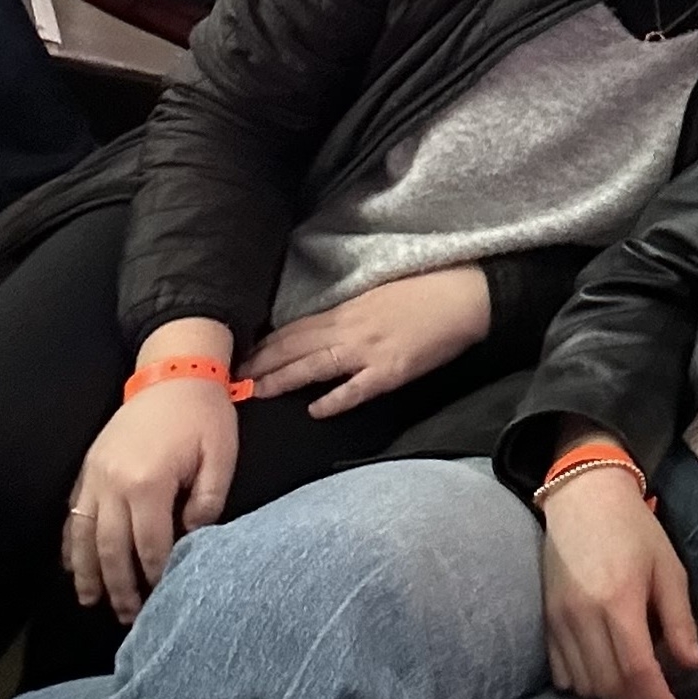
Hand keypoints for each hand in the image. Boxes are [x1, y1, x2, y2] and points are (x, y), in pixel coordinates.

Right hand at [64, 373, 238, 623]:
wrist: (174, 372)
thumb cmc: (204, 414)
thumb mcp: (222, 455)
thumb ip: (208, 500)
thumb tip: (194, 536)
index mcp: (150, 482)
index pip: (151, 544)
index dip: (157, 574)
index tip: (164, 599)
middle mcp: (114, 483)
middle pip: (113, 548)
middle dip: (121, 586)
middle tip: (129, 615)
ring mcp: (96, 475)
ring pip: (85, 535)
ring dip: (89, 571)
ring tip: (94, 600)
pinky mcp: (89, 467)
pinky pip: (74, 512)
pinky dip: (72, 542)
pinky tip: (73, 563)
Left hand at [243, 264, 493, 414]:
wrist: (465, 293)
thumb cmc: (427, 287)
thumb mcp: (379, 293)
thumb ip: (350, 313)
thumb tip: (322, 330)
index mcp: (348, 309)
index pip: (295, 329)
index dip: (266, 343)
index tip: (241, 354)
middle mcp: (350, 329)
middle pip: (295, 347)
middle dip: (262, 363)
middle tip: (232, 378)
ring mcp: (369, 351)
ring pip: (314, 366)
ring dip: (282, 379)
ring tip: (256, 392)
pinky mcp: (392, 370)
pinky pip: (357, 389)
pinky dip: (335, 400)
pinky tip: (316, 411)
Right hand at [541, 458, 697, 698]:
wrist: (583, 498)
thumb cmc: (634, 529)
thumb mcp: (669, 569)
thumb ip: (679, 620)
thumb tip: (694, 664)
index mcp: (619, 601)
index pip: (638, 671)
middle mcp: (584, 616)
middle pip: (610, 685)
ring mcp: (559, 620)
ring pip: (585, 685)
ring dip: (613, 697)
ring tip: (638, 689)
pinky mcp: (545, 620)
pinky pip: (561, 672)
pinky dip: (585, 684)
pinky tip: (606, 675)